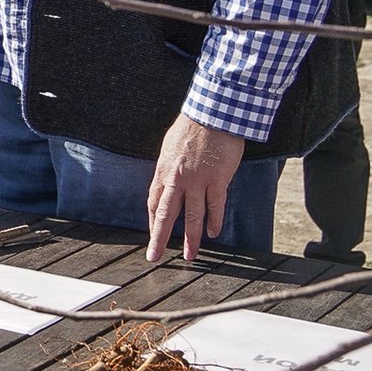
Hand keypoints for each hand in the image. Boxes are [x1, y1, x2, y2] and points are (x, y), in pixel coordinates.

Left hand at [146, 115, 246, 261]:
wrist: (211, 114)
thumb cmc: (191, 128)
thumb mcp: (170, 148)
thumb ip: (169, 169)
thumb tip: (167, 183)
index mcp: (163, 171)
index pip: (154, 202)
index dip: (153, 222)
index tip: (153, 236)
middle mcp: (177, 179)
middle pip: (166, 214)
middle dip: (159, 238)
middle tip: (155, 256)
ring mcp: (197, 180)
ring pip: (192, 216)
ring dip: (190, 238)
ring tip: (190, 255)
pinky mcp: (217, 179)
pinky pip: (215, 205)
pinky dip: (214, 221)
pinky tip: (212, 233)